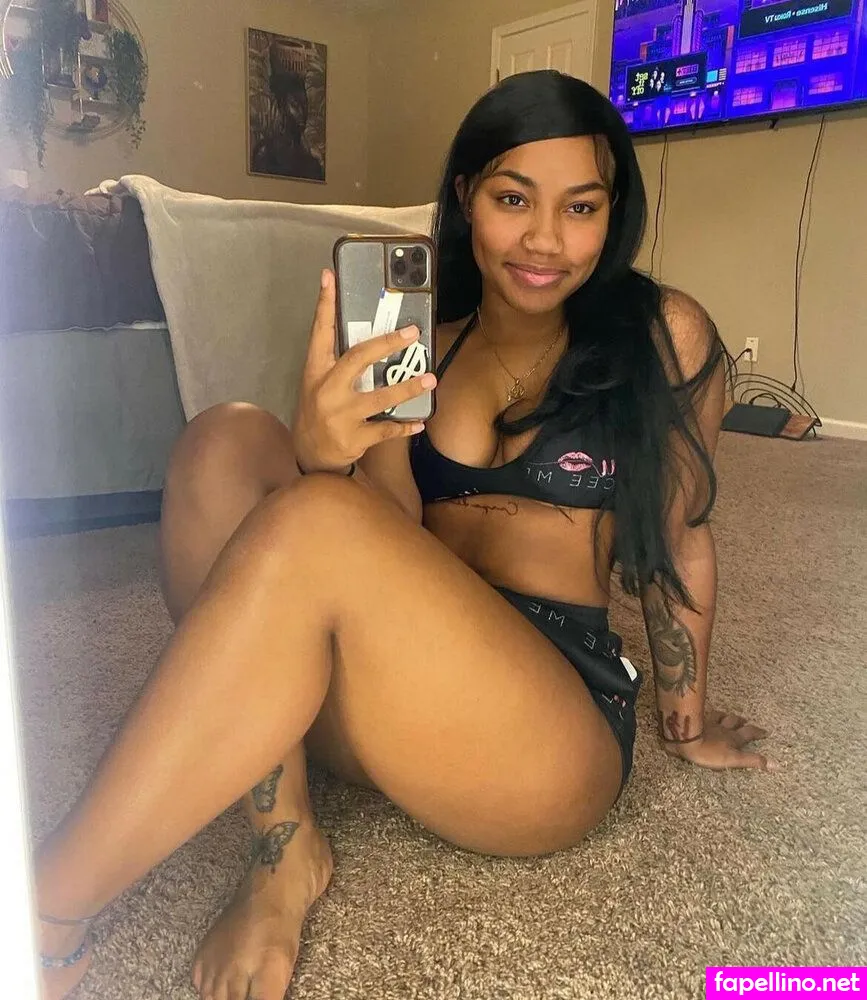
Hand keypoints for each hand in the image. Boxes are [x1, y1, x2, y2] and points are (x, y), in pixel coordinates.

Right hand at [291, 269, 435, 473]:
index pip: (320, 331)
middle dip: (387, 343)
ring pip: (379, 398)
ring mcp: (340, 415)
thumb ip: (339, 361)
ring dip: (407, 388)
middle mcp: (326, 390)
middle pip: (357, 358)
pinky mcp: (353, 438)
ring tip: (430, 379)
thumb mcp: (320, 382)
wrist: (310, 455)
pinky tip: (419, 423)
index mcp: (316, 370)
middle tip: (413, 332)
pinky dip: (404, 427)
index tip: (330, 275)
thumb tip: (372, 335)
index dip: (325, 303)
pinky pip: (385, 430)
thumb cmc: (320, 410)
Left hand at [661, 709, 779, 770]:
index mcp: (732, 738)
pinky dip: (706, 712)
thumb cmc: (709, 752)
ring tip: (728, 715)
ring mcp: (708, 722)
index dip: (758, 732)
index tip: (765, 732)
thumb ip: (753, 761)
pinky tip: (704, 712)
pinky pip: (702, 714)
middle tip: (746, 720)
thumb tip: (777, 765)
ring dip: (726, 715)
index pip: (749, 733)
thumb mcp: (733, 760)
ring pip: (720, 715)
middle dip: (742, 721)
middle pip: (735, 721)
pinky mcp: (695, 721)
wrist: (685, 739)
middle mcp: (722, 727)